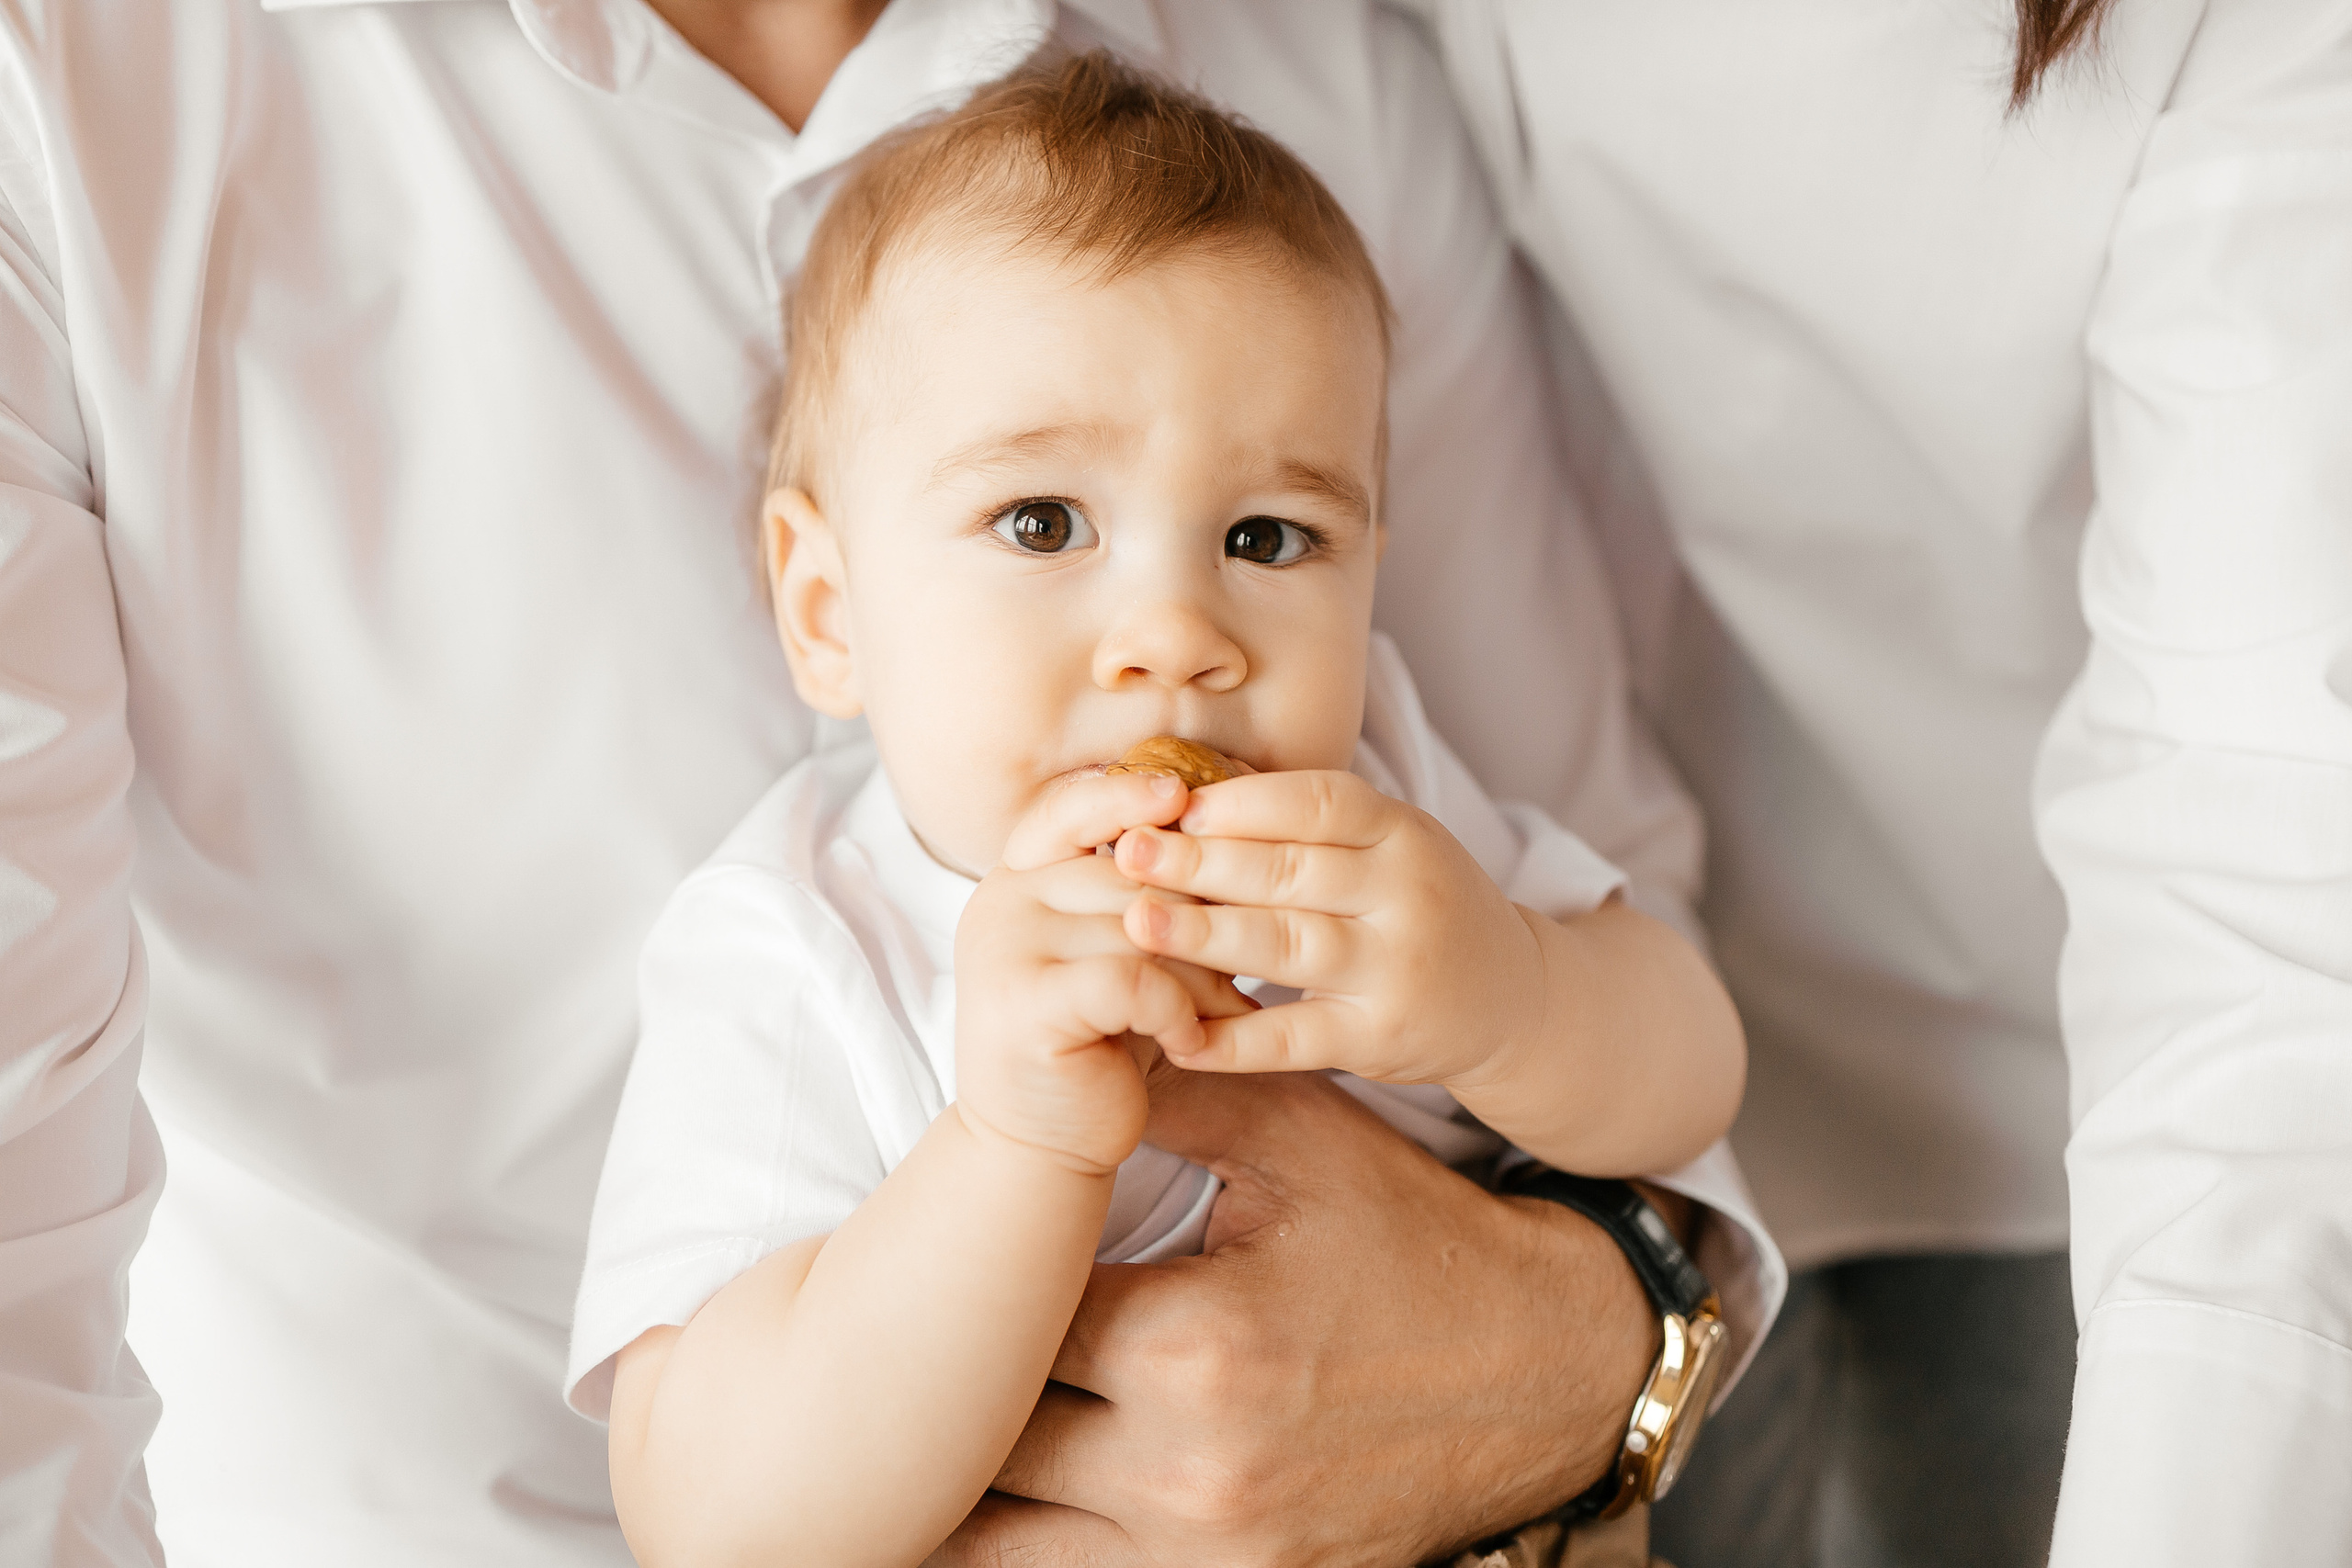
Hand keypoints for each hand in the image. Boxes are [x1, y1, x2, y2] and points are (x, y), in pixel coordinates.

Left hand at [927, 1071, 1660, 1567]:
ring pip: (1014, 1541)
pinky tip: (1009, 1505)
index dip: (982, 1287)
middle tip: (944, 1346)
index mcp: (1191, 1344)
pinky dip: (1039, 1548)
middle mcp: (1190, 1470)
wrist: (1549, 1366)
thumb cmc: (1414, 1237)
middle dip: (971, 1387)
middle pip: (998, 1441)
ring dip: (980, 1486)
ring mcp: (1214, 1552)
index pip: (1014, 1323)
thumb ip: (1166, 1091)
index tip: (968, 1263)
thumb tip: (1057, 1048)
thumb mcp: (1299, 1137)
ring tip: (949, 1433)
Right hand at [955, 771, 1252, 1173]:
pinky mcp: (1027, 1004)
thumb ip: (1138, 894)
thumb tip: (1221, 828)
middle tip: (1237, 974)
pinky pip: (1132, 978)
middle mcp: (1000, 904)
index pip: (1069, 810)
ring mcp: (1005, 951)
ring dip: (1201, 974)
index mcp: (1016, 879)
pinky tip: (1188, 1042)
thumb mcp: (1113, 952)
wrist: (1039, 1145)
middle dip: (1201, 920)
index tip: (1183, 793)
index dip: (1125, 794)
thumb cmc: (1094, 1043)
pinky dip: (1176, 1011)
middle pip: (1132, 875)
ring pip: (1141, 926)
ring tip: (1223, 1010)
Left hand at [1113, 770, 1544, 1088]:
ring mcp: (1396, 970)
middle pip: (1289, 871)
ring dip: (1204, 936)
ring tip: (1135, 923)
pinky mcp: (1380, 1038)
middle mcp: (1406, 896)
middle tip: (1125, 853)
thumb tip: (1188, 798)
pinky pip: (1294, 1039)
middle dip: (1199, 862)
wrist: (1510, 997)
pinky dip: (1232, 1039)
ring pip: (1287, 946)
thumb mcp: (1390, 846)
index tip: (1172, 805)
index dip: (1241, 803)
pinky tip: (1177, 1033)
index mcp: (1404, 832)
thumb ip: (1310, 826)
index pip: (1317, 802)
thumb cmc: (1419, 905)